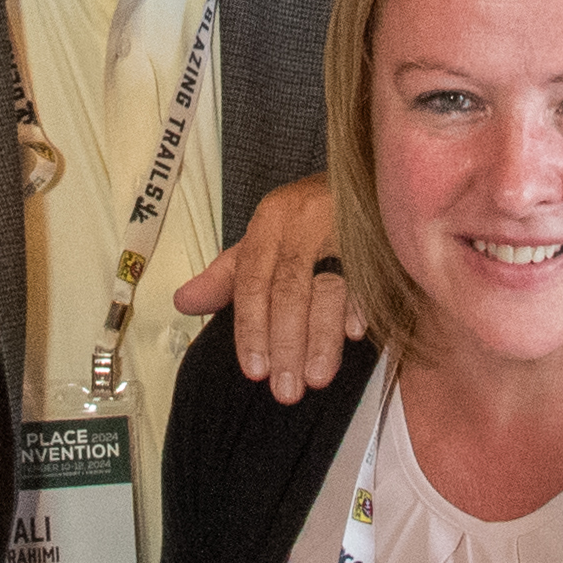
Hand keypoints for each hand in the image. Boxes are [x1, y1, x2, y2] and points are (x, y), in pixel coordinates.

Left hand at [175, 172, 366, 401]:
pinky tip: (356, 335)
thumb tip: (184, 301)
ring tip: (316, 377)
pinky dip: (360, 307)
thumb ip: (227, 274)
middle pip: (288, 289)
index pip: (252, 281)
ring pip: (328, 288)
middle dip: (286, 343)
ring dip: (322, 338)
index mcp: (270, 222)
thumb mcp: (264, 237)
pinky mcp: (378, 236)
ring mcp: (343, 227)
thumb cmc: (311, 215)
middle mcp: (303, 222)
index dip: (252, 328)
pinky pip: (369, 276)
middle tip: (286, 388)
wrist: (368, 174)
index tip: (255, 369)